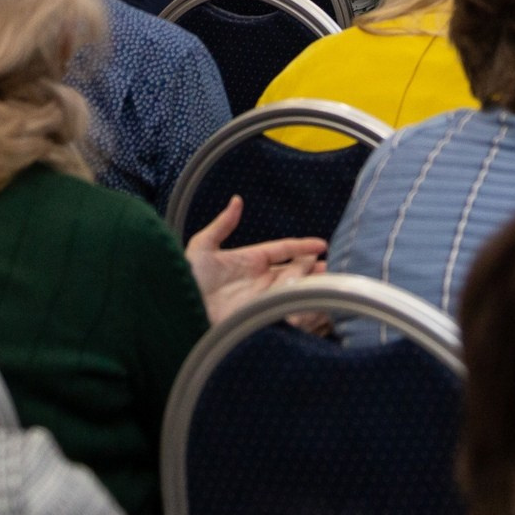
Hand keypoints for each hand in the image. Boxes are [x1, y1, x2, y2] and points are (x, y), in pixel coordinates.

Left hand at [185, 196, 325, 323]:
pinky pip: (285, 307)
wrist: (182, 307)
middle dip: (314, 268)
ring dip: (310, 284)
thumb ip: (222, 224)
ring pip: (293, 287)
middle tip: (331, 267)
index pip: (283, 249)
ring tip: (329, 281)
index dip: (303, 246)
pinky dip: (300, 303)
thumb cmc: (189, 277)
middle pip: (294, 269)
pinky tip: (313, 300)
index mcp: (250, 259)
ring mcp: (262, 297)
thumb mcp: (203, 246)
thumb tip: (236, 200)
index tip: (322, 245)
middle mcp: (260, 278)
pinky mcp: (260, 314)